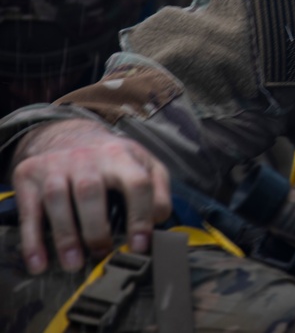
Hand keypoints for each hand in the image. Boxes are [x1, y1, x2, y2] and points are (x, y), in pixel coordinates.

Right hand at [10, 118, 171, 273]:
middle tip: (102, 254)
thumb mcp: (144, 165)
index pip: (136, 182)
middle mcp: (87, 157)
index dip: (140, 215)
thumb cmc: (113, 159)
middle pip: (90, 191)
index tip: (140, 245)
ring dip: (66, 235)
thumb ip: (158, 191)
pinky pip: (30, 210)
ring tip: (75, 263)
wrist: (71, 136)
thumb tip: (159, 221)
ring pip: (57, 198)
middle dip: (97, 228)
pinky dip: (33, 240)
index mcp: (121, 156)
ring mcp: (56, 165)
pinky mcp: (30, 176)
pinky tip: (39, 263)